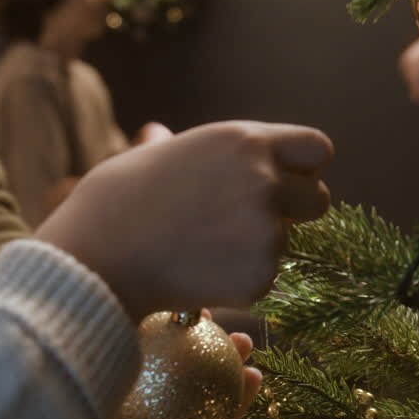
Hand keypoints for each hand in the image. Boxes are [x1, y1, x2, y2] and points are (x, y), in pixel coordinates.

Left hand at [27, 323, 260, 418]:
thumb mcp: (86, 386)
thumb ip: (116, 355)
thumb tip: (144, 306)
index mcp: (129, 394)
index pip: (168, 358)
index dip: (191, 336)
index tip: (209, 313)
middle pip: (199, 389)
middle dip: (225, 364)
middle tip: (244, 343)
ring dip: (237, 403)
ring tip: (254, 378)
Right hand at [36, 120, 332, 322]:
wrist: (100, 256)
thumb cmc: (114, 202)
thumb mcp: (151, 155)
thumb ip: (183, 149)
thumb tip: (158, 136)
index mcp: (245, 141)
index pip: (317, 149)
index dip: (304, 169)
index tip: (287, 183)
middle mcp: (266, 181)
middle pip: (318, 200)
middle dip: (293, 214)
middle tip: (248, 226)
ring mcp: (267, 230)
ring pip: (288, 244)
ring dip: (259, 250)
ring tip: (203, 250)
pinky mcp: (261, 275)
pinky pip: (266, 279)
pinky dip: (241, 282)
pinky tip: (200, 274)